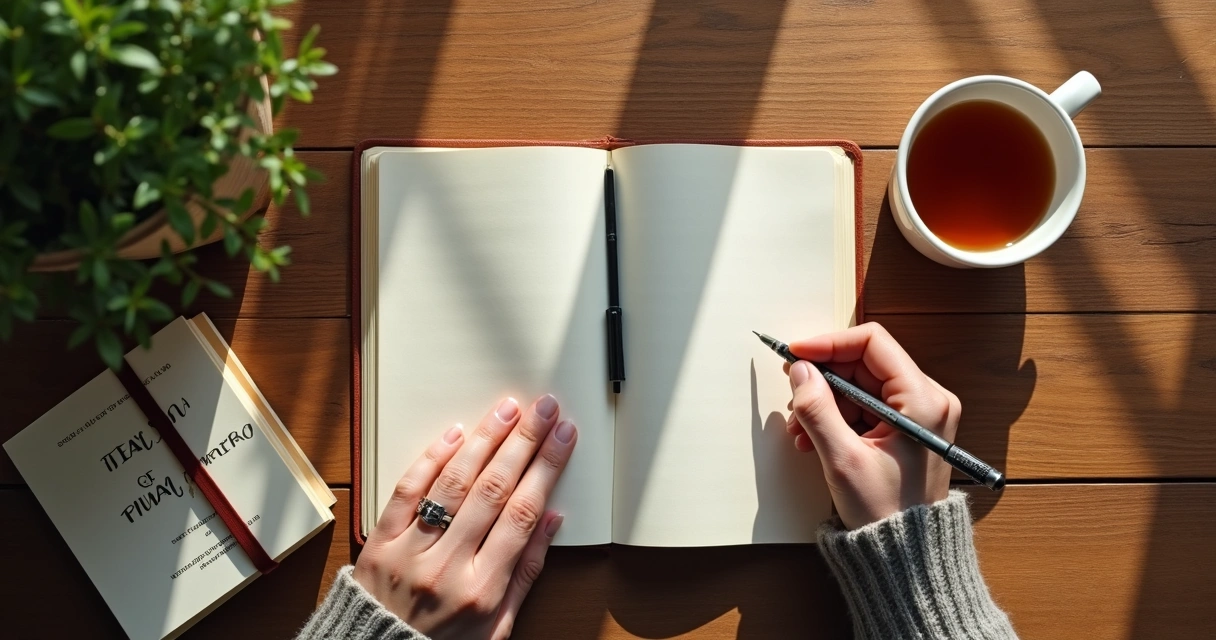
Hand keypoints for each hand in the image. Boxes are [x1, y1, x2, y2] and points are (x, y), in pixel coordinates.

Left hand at [353, 395, 576, 638]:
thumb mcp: (498, 627)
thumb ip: (525, 574)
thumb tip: (551, 521)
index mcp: (482, 590)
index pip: (522, 513)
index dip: (547, 469)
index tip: (563, 437)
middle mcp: (447, 566)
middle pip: (493, 490)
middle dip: (524, 443)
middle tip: (544, 409)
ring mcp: (410, 552)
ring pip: (453, 484)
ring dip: (484, 440)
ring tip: (507, 410)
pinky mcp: (381, 543)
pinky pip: (407, 492)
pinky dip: (431, 459)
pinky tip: (454, 434)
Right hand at [784, 322, 957, 528]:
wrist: (908, 555)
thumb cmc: (887, 513)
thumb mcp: (843, 460)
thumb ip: (817, 410)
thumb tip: (800, 371)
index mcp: (923, 401)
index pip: (872, 343)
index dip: (829, 343)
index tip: (797, 354)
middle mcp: (927, 400)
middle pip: (864, 364)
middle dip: (823, 379)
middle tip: (792, 393)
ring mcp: (918, 415)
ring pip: (860, 386)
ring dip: (825, 401)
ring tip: (800, 430)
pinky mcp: (905, 430)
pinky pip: (864, 407)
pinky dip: (836, 417)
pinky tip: (813, 438)